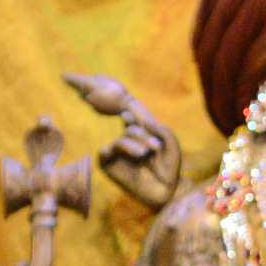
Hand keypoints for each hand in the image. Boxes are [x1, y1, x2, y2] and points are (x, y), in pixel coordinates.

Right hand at [67, 71, 181, 210]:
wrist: (167, 191)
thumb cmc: (169, 166)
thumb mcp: (168, 141)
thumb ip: (154, 125)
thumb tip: (130, 116)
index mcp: (140, 127)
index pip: (125, 105)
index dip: (109, 89)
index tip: (96, 75)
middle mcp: (127, 134)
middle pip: (118, 112)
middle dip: (116, 108)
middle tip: (126, 112)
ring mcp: (117, 148)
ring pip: (124, 134)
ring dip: (138, 140)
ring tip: (149, 152)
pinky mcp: (109, 163)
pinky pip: (112, 147)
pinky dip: (125, 148)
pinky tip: (139, 154)